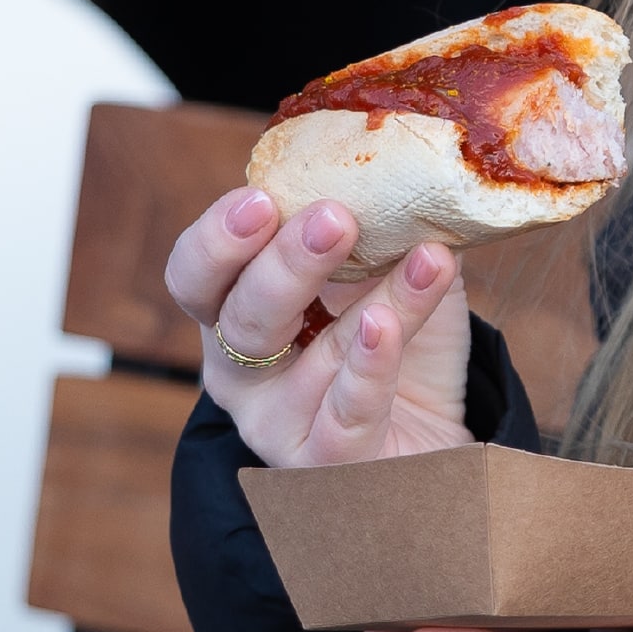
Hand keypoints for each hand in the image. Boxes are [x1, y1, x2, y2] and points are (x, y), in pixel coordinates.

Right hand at [164, 188, 473, 465]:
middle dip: (283, 265)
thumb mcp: (387, 276)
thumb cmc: (395, 350)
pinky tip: (388, 326)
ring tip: (419, 256)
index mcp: (237, 313)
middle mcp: (241, 372)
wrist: (435, 444)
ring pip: (312, 360)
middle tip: (333, 218)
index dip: (216, 239)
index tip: (260, 197)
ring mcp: (279, 424)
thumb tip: (415, 167)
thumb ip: (387, 228)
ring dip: (371, 301)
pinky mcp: (326, 464)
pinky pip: (344, 415)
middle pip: (237, 320)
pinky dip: (371, 367)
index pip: (197, 276)